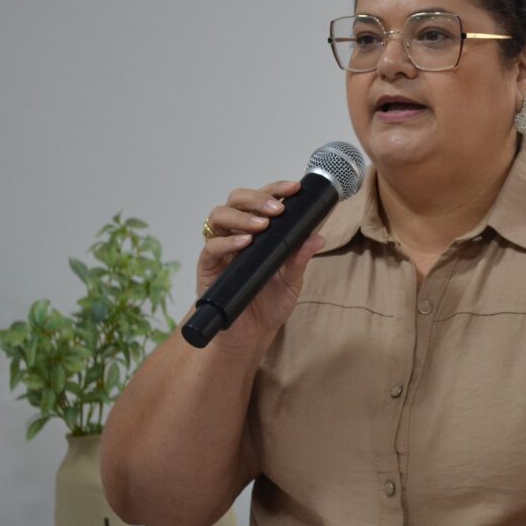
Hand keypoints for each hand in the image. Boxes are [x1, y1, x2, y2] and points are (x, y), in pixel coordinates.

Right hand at [196, 180, 324, 346]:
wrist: (250, 336)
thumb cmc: (269, 305)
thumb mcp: (291, 281)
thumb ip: (300, 259)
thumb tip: (317, 237)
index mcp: (257, 231)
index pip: (262, 200)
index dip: (276, 189)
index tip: (294, 188)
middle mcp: (236, 234)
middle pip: (237, 200)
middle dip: (258, 198)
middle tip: (278, 209)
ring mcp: (220, 249)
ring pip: (219, 215)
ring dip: (242, 216)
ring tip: (263, 225)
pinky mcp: (208, 267)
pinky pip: (211, 247)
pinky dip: (227, 242)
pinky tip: (245, 243)